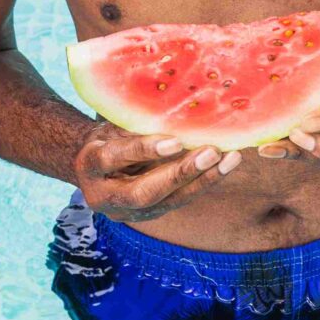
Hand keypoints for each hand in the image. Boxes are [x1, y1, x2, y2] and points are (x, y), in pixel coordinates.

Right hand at [75, 119, 237, 223]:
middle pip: (143, 192)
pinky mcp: (149, 215)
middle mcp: (104, 196)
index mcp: (89, 166)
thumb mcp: (111, 126)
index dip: (144, 150)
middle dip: (180, 173)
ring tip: (230, 159)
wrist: (93, 168)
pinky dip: (204, 182)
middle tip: (212, 153)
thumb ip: (134, 123)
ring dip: (202, 180)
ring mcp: (127, 212)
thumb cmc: (106, 136)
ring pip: (168, 201)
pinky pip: (179, 200)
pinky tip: (225, 165)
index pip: (114, 159)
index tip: (175, 141)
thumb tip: (173, 103)